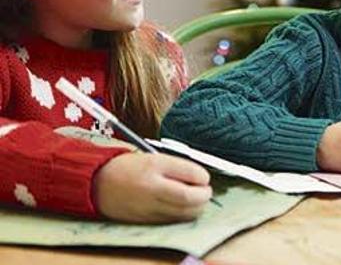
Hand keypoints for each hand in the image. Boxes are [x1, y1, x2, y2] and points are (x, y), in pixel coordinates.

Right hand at [93, 153, 211, 222]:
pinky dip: (182, 215)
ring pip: (185, 214)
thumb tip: (203, 178)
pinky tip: (179, 207)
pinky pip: (172, 221)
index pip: (192, 175)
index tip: (204, 178)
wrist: (96, 183)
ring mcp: (148, 207)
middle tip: (204, 190)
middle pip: (191, 199)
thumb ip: (180, 166)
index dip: (203, 178)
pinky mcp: (145, 220)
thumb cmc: (128, 168)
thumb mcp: (154, 158)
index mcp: (155, 167)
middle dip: (204, 196)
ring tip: (193, 198)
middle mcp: (152, 188)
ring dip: (196, 207)